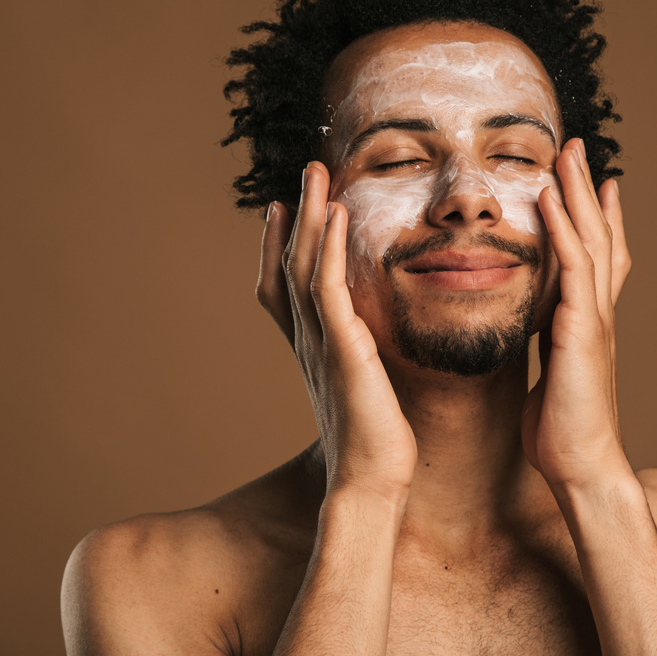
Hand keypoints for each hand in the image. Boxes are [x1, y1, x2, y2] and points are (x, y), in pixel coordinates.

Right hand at [257, 162, 416, 503]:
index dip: (278, 246)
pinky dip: (328, 248)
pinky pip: (327, 287)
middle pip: (288, 265)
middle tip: (305, 173)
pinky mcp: (342, 349)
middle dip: (296, 216)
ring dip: (310, 215)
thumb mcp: (367, 394)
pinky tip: (338, 215)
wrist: (373, 483)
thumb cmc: (378, 446)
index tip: (283, 210)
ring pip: (302, 266)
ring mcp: (319, 344)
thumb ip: (364, 365)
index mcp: (312, 352)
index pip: (283, 288)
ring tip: (316, 173)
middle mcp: (307, 343)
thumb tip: (379, 354)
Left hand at [521, 138, 632, 491]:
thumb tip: (532, 335)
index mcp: (585, 324)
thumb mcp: (546, 376)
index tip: (586, 185)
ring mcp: (593, 318)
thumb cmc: (559, 431)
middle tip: (578, 149)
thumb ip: (544, 348)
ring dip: (577, 193)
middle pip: (599, 237)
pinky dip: (562, 227)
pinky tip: (550, 197)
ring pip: (590, 240)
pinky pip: (573, 266)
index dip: (592, 220)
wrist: (580, 466)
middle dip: (587, 191)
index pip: (595, 260)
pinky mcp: (581, 329)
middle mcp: (596, 313)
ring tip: (566, 154)